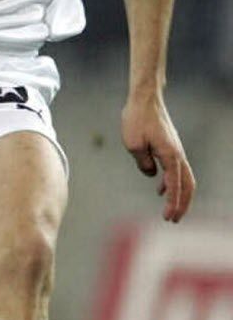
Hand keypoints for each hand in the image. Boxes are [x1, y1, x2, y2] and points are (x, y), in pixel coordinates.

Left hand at [120, 92, 195, 221]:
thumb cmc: (137, 119)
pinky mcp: (170, 148)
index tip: (168, 217)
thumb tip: (151, 175)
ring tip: (170, 210)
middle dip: (182, 204)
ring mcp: (176, 151)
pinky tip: (160, 189)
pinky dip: (172, 183)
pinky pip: (176, 170)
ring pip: (185, 179)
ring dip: (179, 195)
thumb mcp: (133, 144)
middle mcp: (178, 155)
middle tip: (173, 220)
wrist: (144, 100)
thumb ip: (143, 163)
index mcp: (170, 156)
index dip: (172, 203)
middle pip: (187, 185)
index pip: (175, 186)